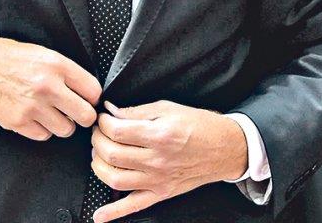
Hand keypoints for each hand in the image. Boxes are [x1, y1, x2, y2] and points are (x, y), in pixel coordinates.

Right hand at [0, 32, 101, 140]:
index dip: (93, 97)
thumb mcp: (44, 54)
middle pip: (85, 115)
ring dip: (62, 123)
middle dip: (83, 115)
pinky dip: (42, 129)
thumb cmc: (12, 58)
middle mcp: (47, 86)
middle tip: (76, 112)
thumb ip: (67, 72)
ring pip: (66, 129)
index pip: (93, 90)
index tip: (89, 99)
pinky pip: (44, 135)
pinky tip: (35, 116)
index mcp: (57, 65)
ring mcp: (33, 107)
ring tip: (52, 112)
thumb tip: (87, 91)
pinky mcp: (18, 122)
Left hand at [90, 100, 247, 222]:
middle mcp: (157, 161)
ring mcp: (158, 181)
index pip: (118, 131)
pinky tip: (99, 214)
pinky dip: (113, 212)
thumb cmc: (199, 125)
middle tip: (98, 131)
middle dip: (98, 140)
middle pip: (113, 154)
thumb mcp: (168, 108)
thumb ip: (137, 111)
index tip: (102, 117)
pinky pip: (133, 206)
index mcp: (160, 135)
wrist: (224, 148)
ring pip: (115, 179)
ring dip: (99, 165)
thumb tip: (112, 111)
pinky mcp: (161, 194)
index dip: (103, 122)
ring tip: (100, 153)